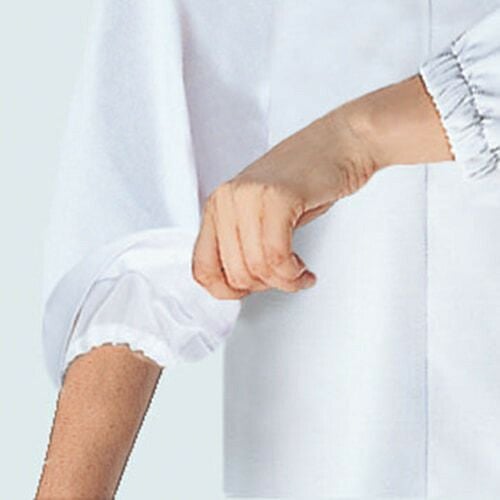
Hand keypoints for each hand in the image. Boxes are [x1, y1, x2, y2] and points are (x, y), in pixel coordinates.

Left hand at [191, 107, 377, 299]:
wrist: (340, 142)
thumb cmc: (306, 178)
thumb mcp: (262, 213)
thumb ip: (243, 243)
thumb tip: (238, 282)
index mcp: (218, 205)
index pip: (202, 268)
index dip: (227, 291)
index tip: (251, 291)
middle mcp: (227, 199)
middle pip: (234, 273)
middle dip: (265, 287)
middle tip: (285, 279)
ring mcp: (249, 196)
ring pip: (257, 267)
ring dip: (284, 281)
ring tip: (299, 275)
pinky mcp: (278, 196)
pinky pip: (277, 254)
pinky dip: (293, 272)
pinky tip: (304, 269)